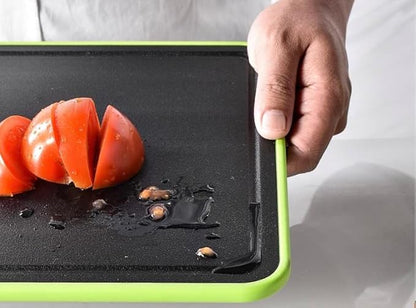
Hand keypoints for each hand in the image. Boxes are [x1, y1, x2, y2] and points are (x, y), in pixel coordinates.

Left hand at [248, 0, 352, 175]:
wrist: (309, 9)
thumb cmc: (297, 19)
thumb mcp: (275, 47)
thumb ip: (274, 90)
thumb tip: (272, 129)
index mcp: (328, 97)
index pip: (307, 153)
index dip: (280, 162)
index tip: (258, 154)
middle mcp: (332, 110)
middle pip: (301, 151)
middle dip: (275, 142)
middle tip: (259, 111)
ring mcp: (325, 111)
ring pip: (296, 141)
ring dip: (275, 128)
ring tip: (268, 96)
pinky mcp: (315, 109)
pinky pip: (294, 128)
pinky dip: (278, 120)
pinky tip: (274, 99)